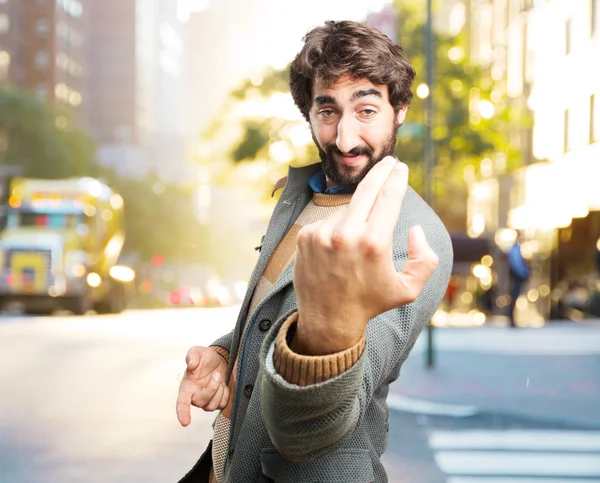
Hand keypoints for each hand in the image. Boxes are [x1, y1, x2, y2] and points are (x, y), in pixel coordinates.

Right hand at [176, 346, 228, 426]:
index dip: (182, 413)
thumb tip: (192, 365)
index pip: (181, 403)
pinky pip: (222, 404)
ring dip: (219, 390)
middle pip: (201, 402)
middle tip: (217, 374)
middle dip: (212, 388)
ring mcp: (206, 401)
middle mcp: (194, 397)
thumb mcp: (197, 352)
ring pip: (212, 405)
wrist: (218, 360)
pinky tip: (223, 385)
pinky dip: (225, 393)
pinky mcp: (217, 402)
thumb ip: (192, 356)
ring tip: (219, 377)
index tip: (185, 422)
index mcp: (186, 388)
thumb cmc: (204, 358)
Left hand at [292, 157, 438, 354]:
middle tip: (388, 162)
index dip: (396, 178)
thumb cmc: (370, 303)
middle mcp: (346, 234)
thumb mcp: (408, 289)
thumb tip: (414, 229)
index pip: (388, 197)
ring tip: (357, 244)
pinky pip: (329, 220)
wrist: (328, 320)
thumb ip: (425, 259)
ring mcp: (322, 233)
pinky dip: (338, 226)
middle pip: (366, 190)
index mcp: (374, 243)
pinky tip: (340, 247)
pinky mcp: (306, 236)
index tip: (400, 167)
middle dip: (380, 172)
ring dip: (357, 214)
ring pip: (347, 209)